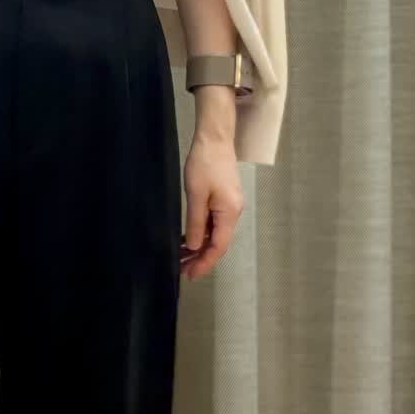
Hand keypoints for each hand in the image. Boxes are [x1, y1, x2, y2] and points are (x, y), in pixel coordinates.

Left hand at [180, 127, 244, 279]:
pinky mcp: (224, 200)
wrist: (215, 139)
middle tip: (181, 271)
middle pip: (217, 244)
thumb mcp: (196, 195)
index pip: (218, 247)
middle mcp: (233, 213)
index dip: (204, 263)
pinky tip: (187, 240)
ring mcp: (229, 206)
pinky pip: (213, 224)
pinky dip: (200, 233)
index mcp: (229, 213)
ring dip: (198, 247)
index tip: (191, 275)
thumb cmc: (205, 163)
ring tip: (181, 258)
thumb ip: (195, 223)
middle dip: (200, 259)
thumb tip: (193, 245)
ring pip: (214, 235)